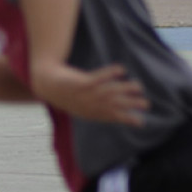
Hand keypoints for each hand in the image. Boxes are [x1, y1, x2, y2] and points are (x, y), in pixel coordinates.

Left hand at [32, 63, 148, 126]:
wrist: (45, 84)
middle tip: (146, 104)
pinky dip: (109, 74)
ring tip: (139, 86)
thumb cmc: (63, 94)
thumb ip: (95, 108)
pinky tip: (121, 69)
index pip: (111, 117)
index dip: (126, 120)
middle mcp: (88, 105)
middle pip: (113, 105)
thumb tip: (113, 107)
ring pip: (109, 92)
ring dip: (125, 89)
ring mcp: (84, 94)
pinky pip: (97, 78)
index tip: (141, 122)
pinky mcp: (79, 82)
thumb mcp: (79, 106)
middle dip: (130, 105)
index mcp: (89, 113)